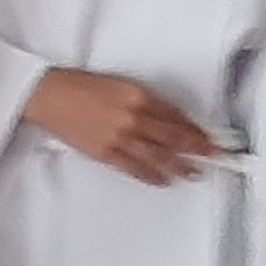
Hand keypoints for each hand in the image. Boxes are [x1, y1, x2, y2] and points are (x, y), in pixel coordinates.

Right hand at [22, 68, 219, 185]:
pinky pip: (134, 168)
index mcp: (139, 95)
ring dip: (180, 166)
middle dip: (198, 149)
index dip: (196, 129)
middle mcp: (133, 117)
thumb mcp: (120, 85)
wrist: (48, 96)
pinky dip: (152, 175)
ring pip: (158, 156)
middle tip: (216, 158)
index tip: (210, 138)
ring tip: (195, 174)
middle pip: (174, 137)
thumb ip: (144, 102)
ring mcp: (119, 137)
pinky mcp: (105, 153)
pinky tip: (164, 180)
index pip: (176, 116)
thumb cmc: (80, 86)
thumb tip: (168, 120)